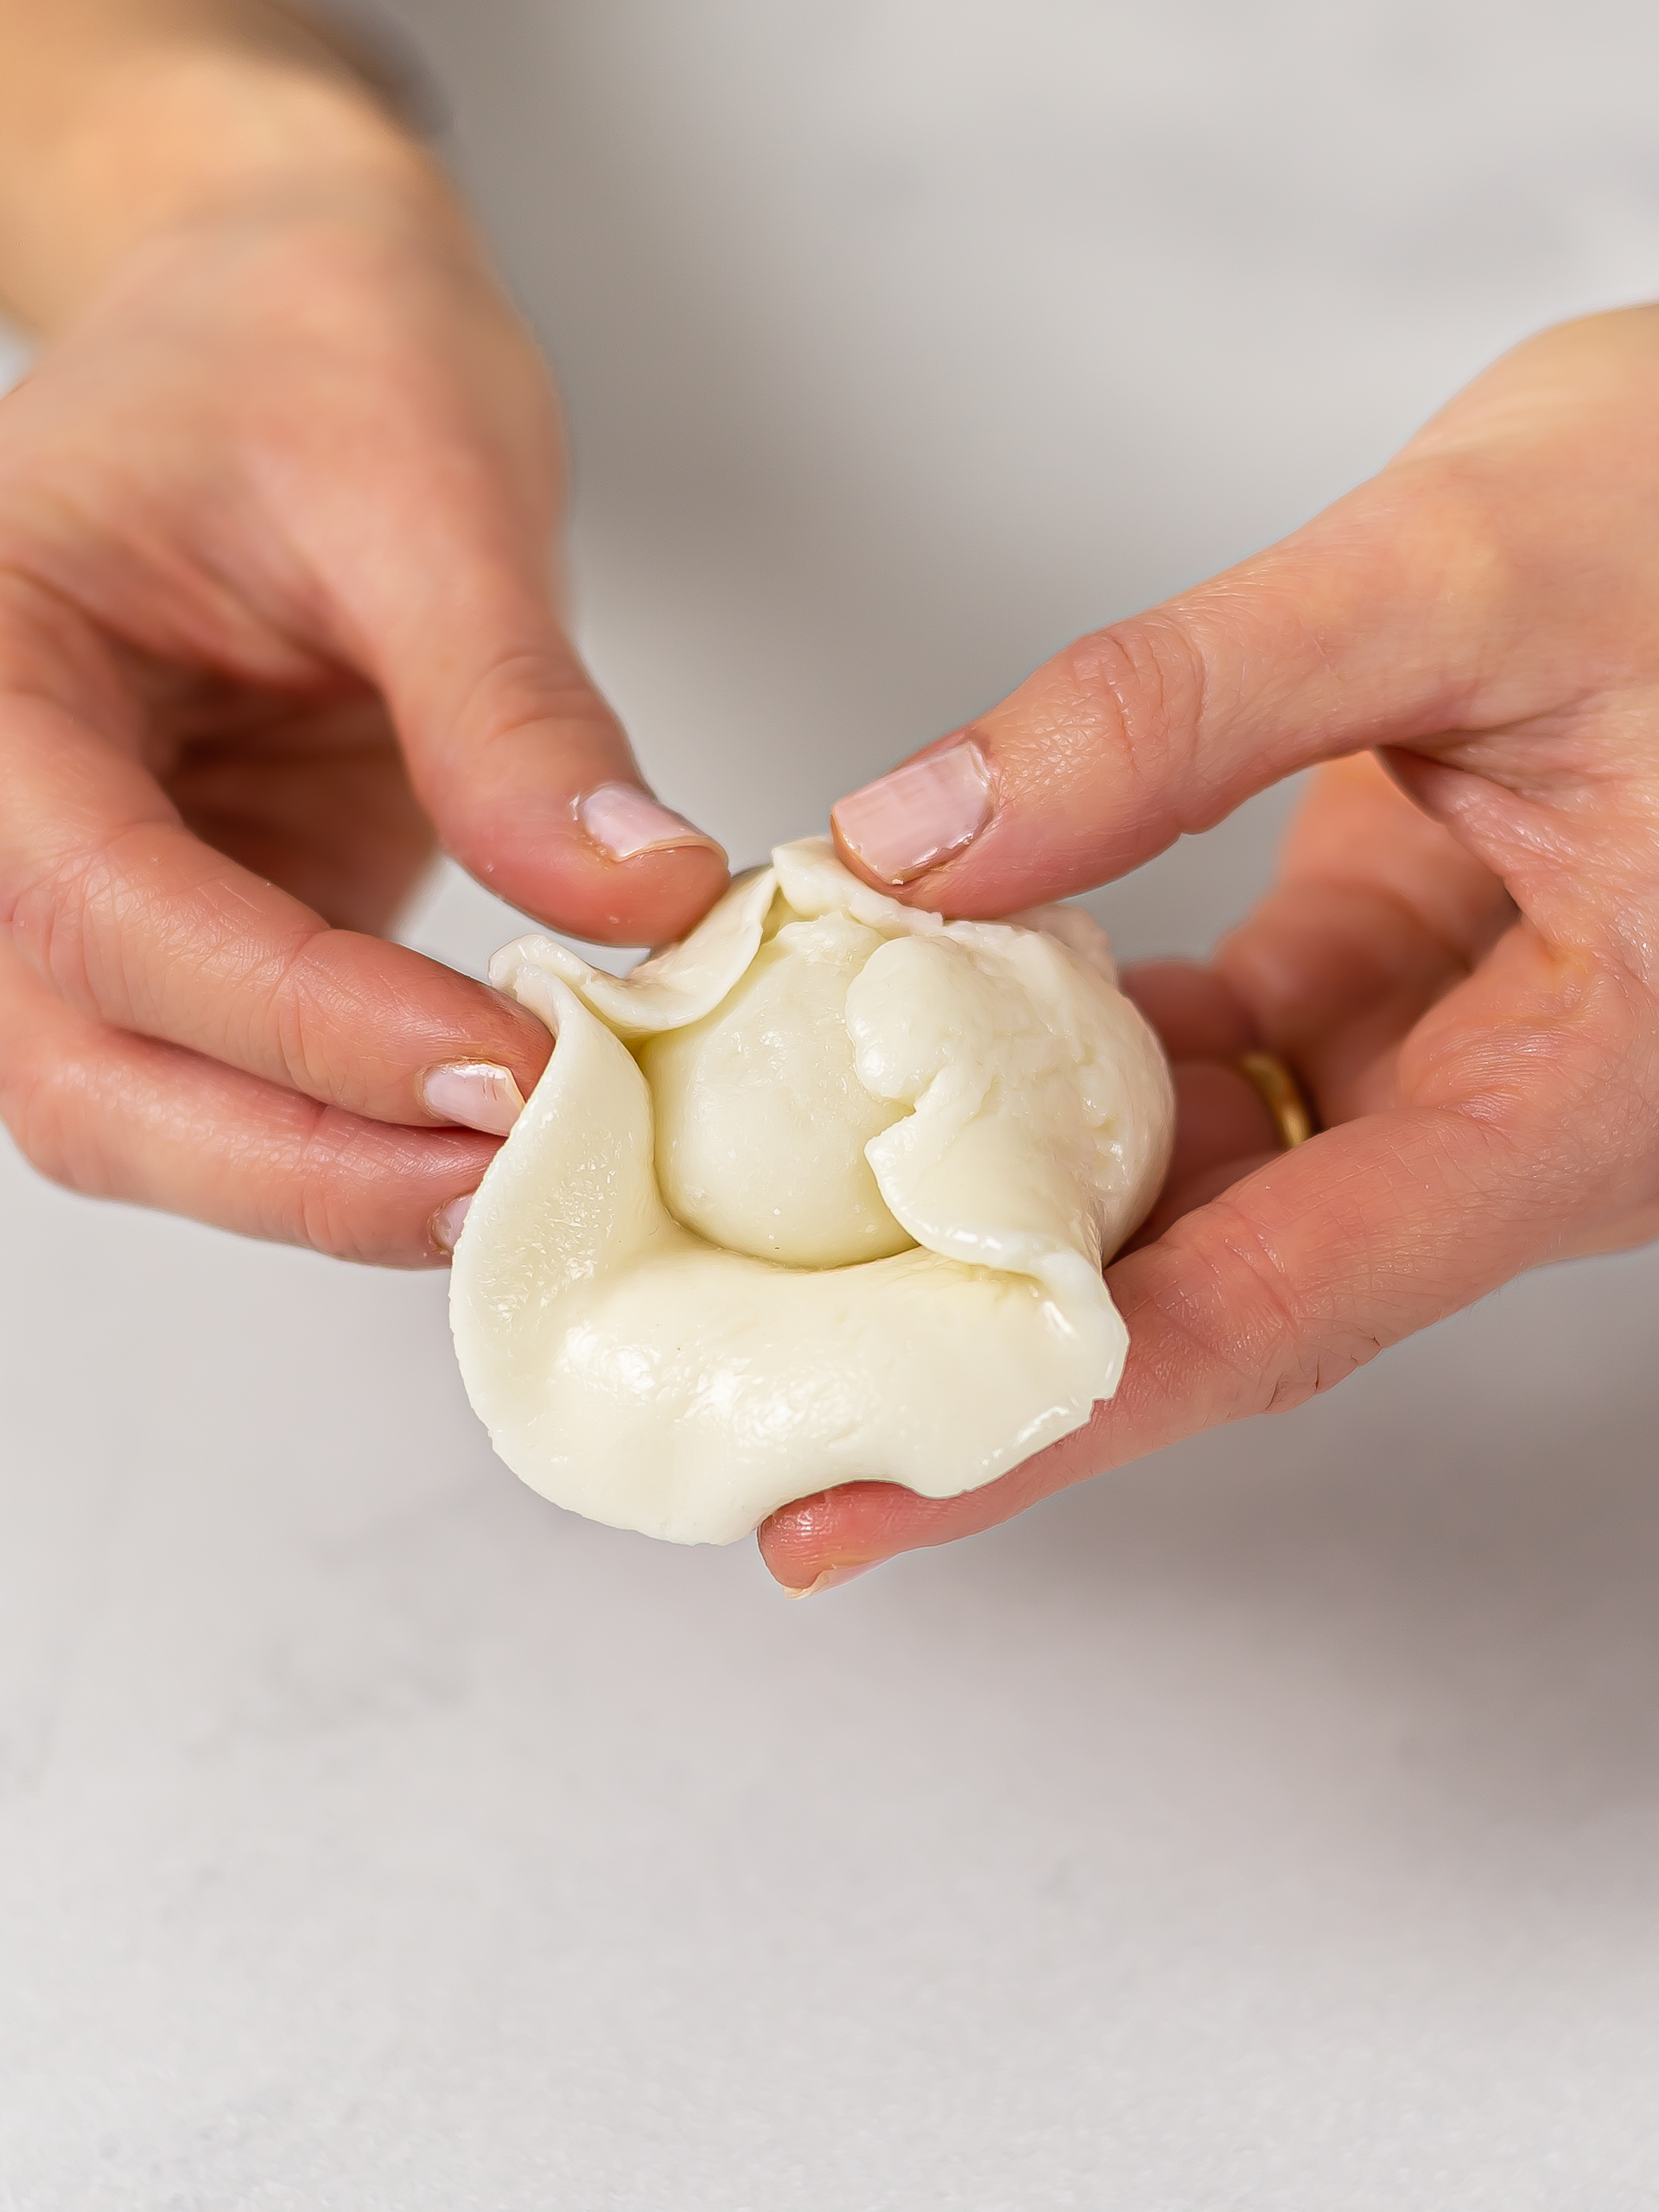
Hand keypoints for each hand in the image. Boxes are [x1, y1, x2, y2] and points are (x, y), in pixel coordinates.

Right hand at [0, 33, 725, 1262]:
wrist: (289, 320)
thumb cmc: (312, 348)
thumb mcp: (428, 491)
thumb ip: (510, 713)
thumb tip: (640, 898)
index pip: (109, 906)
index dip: (308, 1026)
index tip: (504, 1074)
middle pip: (84, 1074)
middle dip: (308, 1162)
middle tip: (518, 1177)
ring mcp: (76, 884)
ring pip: (140, 1115)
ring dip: (329, 1180)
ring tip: (521, 1180)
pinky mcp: (182, 928)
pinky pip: (233, 1083)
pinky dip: (354, 1134)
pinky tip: (492, 1135)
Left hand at [762, 307, 1658, 1590]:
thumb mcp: (1458, 574)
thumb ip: (1176, 709)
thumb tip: (919, 839)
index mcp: (1585, 1098)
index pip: (1275, 1312)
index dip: (1051, 1424)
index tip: (864, 1504)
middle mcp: (1512, 1119)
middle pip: (1216, 1287)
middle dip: (996, 1351)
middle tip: (788, 1401)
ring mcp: (1448, 1054)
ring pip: (1199, 1177)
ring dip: (1012, 1185)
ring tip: (811, 1226)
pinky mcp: (1393, 976)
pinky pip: (1208, 1054)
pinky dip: (1065, 1040)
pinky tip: (936, 1005)